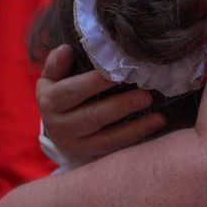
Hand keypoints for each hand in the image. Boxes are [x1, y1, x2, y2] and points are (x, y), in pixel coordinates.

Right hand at [37, 44, 165, 163]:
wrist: (56, 130)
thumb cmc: (59, 95)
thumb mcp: (51, 79)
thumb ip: (57, 64)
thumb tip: (66, 49)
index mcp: (49, 102)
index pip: (72, 91)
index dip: (95, 82)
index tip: (119, 71)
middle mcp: (59, 127)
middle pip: (92, 116)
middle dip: (120, 106)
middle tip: (146, 94)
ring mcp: (76, 146)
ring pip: (107, 138)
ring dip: (134, 127)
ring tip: (158, 115)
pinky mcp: (91, 157)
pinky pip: (116, 149)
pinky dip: (137, 137)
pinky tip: (156, 125)